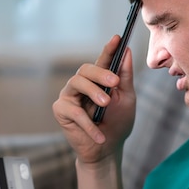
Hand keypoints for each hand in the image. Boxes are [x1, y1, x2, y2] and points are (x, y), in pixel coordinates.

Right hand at [52, 35, 135, 165]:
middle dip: (101, 73)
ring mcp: (70, 95)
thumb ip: (125, 76)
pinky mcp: (61, 110)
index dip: (109, 48)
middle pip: (86, 68)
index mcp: (99, 79)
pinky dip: (88, 123)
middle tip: (115, 82)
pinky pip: (73, 110)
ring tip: (106, 104)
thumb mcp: (127, 99)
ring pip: (76, 82)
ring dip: (93, 92)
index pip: (103, 60)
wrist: (107, 150)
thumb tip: (127, 51)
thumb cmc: (117, 123)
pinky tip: (99, 134)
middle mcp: (82, 83)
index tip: (117, 38)